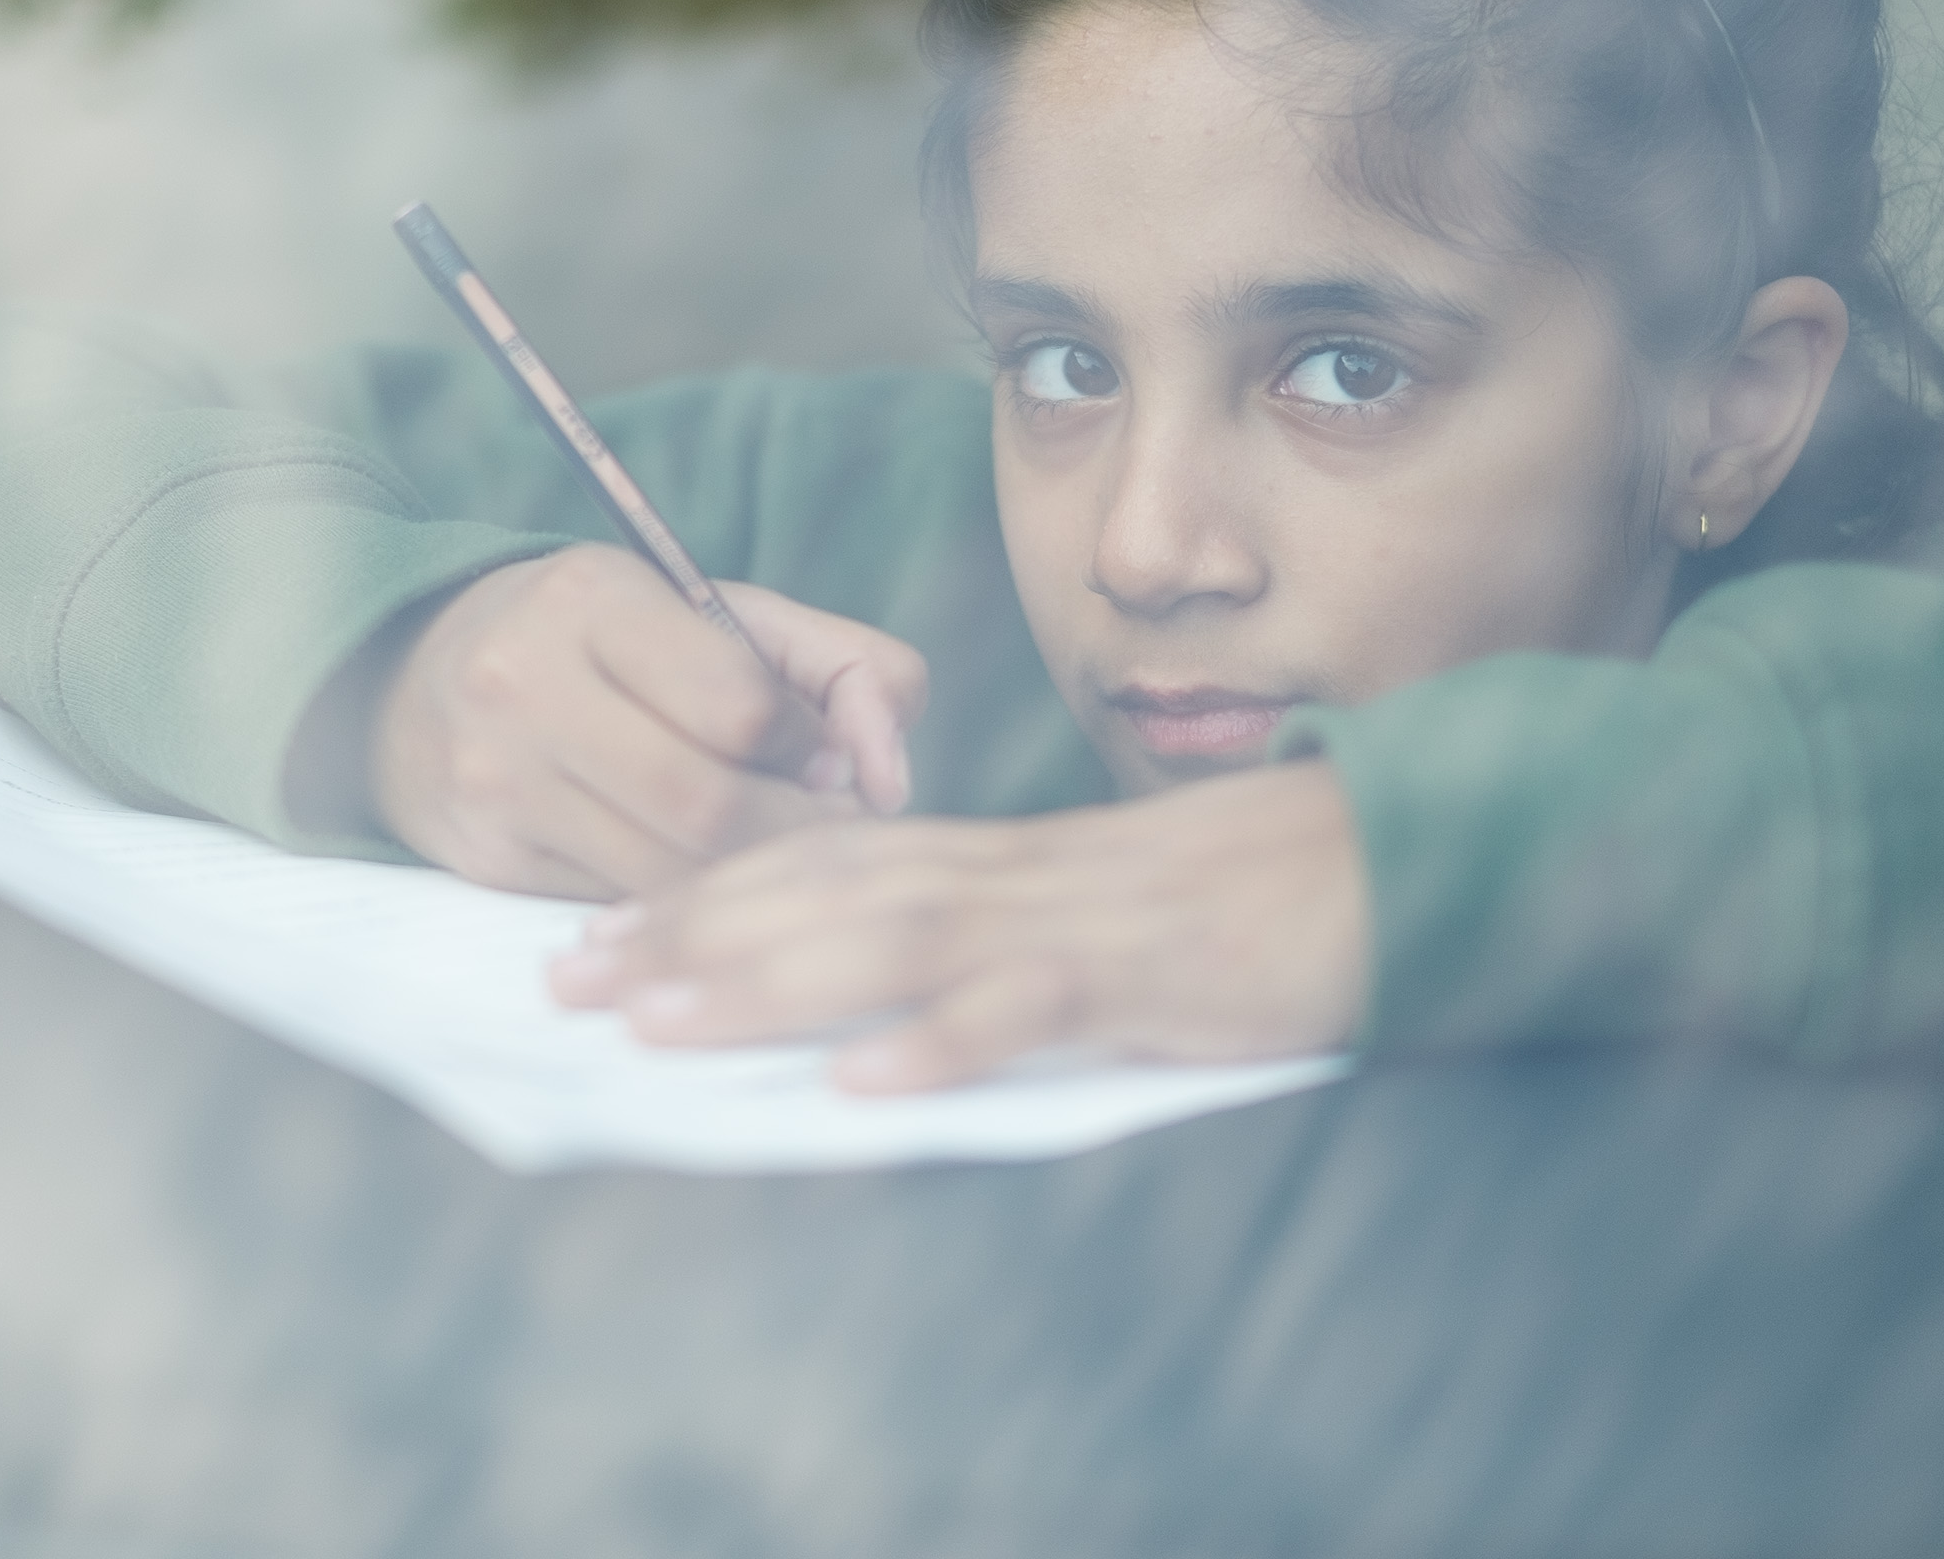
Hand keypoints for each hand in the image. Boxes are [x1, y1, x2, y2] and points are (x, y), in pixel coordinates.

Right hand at [369, 544, 928, 900]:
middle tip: (823, 825)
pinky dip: (683, 901)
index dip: (806, 742)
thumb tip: (888, 779)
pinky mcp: (486, 859)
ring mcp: (496, 780)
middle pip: (708, 806)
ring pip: (670, 873)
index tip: (815, 750)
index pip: (738, 704)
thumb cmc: (606, 647)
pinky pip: (624, 907)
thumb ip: (842, 667)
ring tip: (768, 844)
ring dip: (747, 876)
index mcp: (591, 600)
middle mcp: (524, 684)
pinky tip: (694, 868)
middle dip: (794, 830)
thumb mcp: (717, 614)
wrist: (415, 685)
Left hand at [547, 761, 1370, 1090]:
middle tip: (569, 980)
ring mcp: (1064, 923)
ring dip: (769, 979)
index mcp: (979, 863)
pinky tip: (867, 1081)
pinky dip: (944, 1041)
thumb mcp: (1070, 912)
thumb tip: (861, 1004)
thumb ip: (972, 943)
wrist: (1374, 866)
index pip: (806, 865)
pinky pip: (1029, 1009)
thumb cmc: (1219, 901)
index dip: (692, 898)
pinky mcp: (1139, 975)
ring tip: (665, 1023)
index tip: (590, 941)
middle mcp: (998, 878)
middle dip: (684, 936)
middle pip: (815, 893)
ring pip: (892, 938)